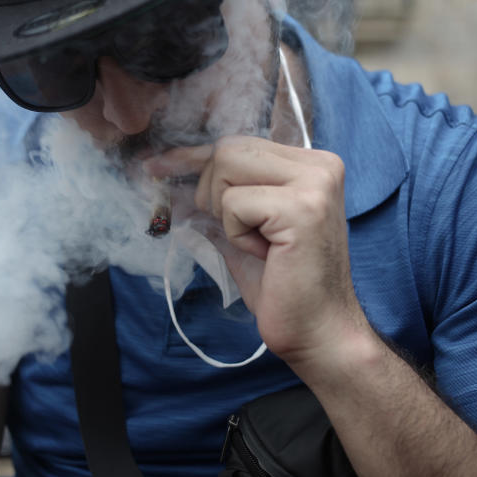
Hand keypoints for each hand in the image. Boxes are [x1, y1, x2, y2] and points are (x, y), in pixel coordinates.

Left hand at [145, 136, 371, 366]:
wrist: (318, 332)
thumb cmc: (284, 287)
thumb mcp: (243, 230)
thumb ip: (216, 199)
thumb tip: (168, 175)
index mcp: (311, 165)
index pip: (238, 144)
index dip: (194, 158)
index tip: (156, 166)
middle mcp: (319, 166)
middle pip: (228, 149)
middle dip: (210, 192)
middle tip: (233, 232)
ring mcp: (315, 184)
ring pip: (226, 166)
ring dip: (226, 213)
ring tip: (258, 244)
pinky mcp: (302, 207)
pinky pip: (234, 203)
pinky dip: (236, 234)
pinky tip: (267, 255)